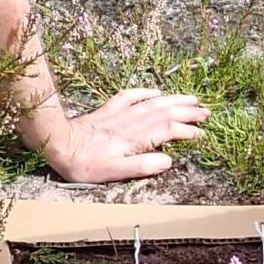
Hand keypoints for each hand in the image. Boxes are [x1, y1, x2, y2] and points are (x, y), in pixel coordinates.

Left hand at [39, 88, 208, 183]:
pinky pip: (130, 96)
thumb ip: (141, 166)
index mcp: (134, 139)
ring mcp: (119, 114)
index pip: (168, 129)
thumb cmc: (84, 164)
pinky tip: (156, 91)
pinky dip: (146, 92)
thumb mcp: (112, 173)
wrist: (57, 143)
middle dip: (187, 110)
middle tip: (207, 111)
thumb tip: (167, 161)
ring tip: (192, 97)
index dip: (187, 130)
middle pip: (165, 112)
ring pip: (152, 102)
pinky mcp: (107, 110)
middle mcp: (130, 123)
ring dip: (174, 99)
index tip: (202, 134)